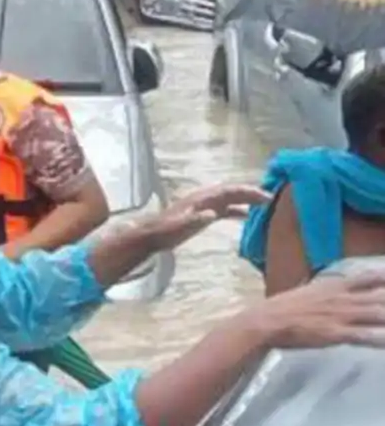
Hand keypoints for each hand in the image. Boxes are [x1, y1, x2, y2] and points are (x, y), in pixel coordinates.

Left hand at [145, 183, 270, 250]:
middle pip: (232, 192)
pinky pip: (224, 209)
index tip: (266, 196)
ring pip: (230, 199)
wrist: (153, 235)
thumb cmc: (166, 230)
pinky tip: (247, 216)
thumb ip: (196, 219)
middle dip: (251, 193)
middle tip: (272, 199)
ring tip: (264, 204)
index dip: (248, 192)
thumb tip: (213, 213)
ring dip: (246, 200)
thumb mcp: (180, 225)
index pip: (229, 190)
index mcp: (202, 198)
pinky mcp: (203, 215)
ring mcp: (205, 206)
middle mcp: (206, 199)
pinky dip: (237, 210)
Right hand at [243, 272, 384, 349]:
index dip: (383, 277)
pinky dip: (380, 339)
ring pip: (378, 315)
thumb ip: (321, 291)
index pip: (367, 278)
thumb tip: (326, 288)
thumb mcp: (304, 292)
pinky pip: (365, 336)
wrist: (265, 322)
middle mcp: (342, 299)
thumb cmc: (280, 308)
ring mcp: (341, 316)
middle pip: (380, 297)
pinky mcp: (336, 334)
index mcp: (333, 287)